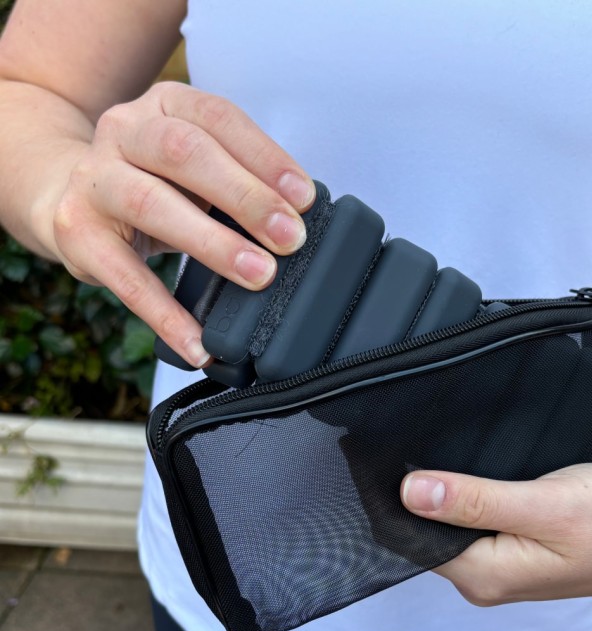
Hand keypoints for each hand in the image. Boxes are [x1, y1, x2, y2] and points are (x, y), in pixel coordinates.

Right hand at [51, 81, 314, 366]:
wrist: (69, 194)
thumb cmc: (157, 181)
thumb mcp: (199, 166)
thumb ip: (241, 179)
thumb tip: (297, 221)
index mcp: (166, 106)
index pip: (220, 119)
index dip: (266, 158)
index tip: (305, 198)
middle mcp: (125, 130)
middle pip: (185, 153)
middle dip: (246, 198)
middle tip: (290, 239)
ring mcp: (95, 179)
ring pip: (150, 203)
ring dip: (213, 244)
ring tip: (259, 275)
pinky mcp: (78, 232)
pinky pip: (125, 278)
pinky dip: (166, 316)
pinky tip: (198, 344)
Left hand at [400, 463, 591, 604]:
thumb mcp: (546, 505)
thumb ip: (477, 501)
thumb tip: (409, 492)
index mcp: (485, 576)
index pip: (414, 537)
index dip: (397, 497)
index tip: (384, 455)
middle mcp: (484, 579)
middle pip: (427, 532)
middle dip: (418, 492)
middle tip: (412, 441)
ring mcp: (499, 566)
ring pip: (449, 526)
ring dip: (444, 493)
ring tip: (435, 449)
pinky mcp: (512, 550)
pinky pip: (472, 523)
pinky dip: (467, 497)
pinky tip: (467, 472)